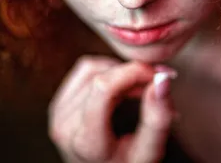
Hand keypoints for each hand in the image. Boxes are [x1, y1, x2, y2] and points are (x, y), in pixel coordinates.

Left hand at [48, 55, 178, 162]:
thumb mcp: (150, 151)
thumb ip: (158, 118)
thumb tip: (162, 78)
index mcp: (86, 142)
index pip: (103, 88)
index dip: (134, 71)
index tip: (160, 74)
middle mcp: (64, 127)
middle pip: (101, 78)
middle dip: (134, 74)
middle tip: (158, 84)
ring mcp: (58, 115)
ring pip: (93, 69)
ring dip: (121, 73)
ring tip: (140, 92)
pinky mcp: (59, 104)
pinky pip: (85, 70)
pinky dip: (108, 71)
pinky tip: (122, 89)